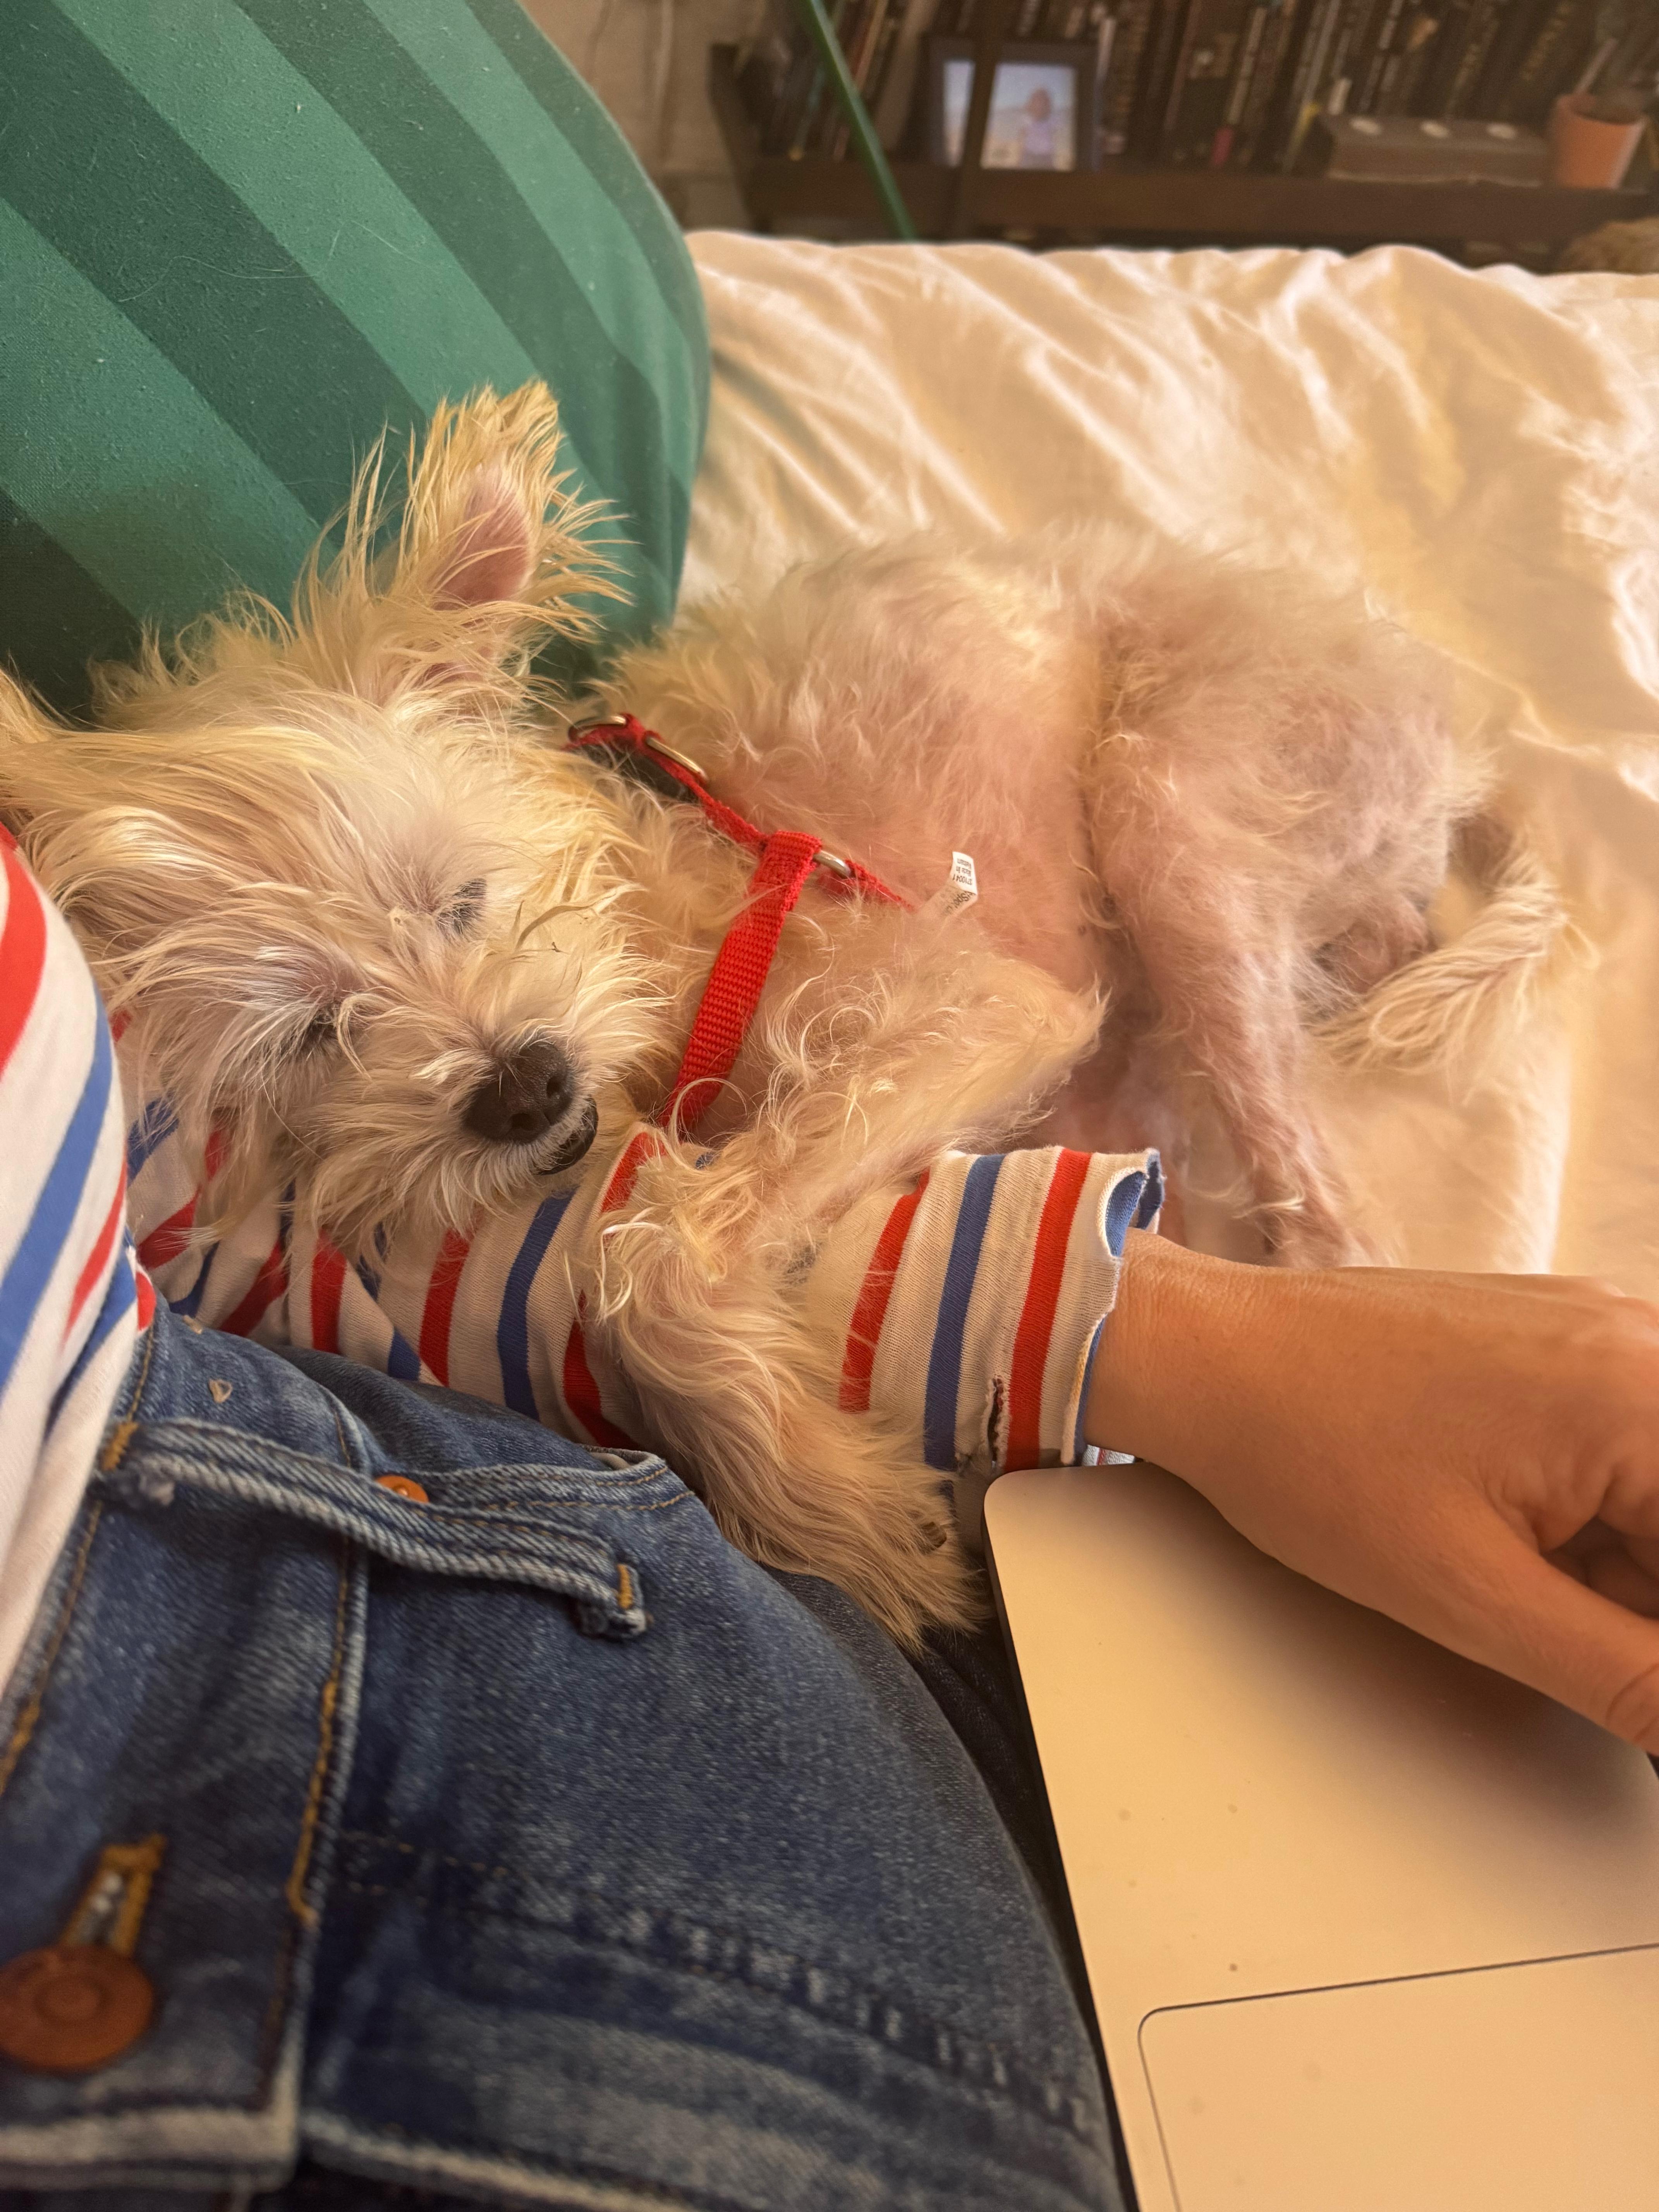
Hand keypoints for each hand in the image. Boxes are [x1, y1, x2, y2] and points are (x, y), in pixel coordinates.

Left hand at [1086, 1234, 1658, 1751]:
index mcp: (1642, 1394)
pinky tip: (1515, 1542)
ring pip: (1649, 1493)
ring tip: (1508, 1581)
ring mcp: (1594, 1333)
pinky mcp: (1551, 1343)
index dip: (1651, 1641)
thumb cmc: (1309, 1452)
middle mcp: (1637, 1341)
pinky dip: (1590, 1518)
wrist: (1207, 1359)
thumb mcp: (1478, 1598)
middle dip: (1632, 1602)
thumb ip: (1625, 1674)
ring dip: (1617, 1568)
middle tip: (1544, 1622)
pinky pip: (1617, 1446)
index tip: (1621, 1672)